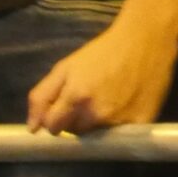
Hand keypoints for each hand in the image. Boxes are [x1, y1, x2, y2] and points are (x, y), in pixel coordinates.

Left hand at [27, 15, 177, 133]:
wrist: (145, 39)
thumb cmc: (103, 51)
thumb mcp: (66, 66)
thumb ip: (42, 96)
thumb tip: (32, 128)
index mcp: (75, 98)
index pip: (53, 128)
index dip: (56, 118)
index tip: (66, 107)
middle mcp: (96, 114)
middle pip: (76, 133)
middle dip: (77, 120)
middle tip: (90, 99)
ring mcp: (120, 121)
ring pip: (97, 137)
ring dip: (98, 125)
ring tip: (108, 102)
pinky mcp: (141, 124)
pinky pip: (122, 136)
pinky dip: (119, 127)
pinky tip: (124, 108)